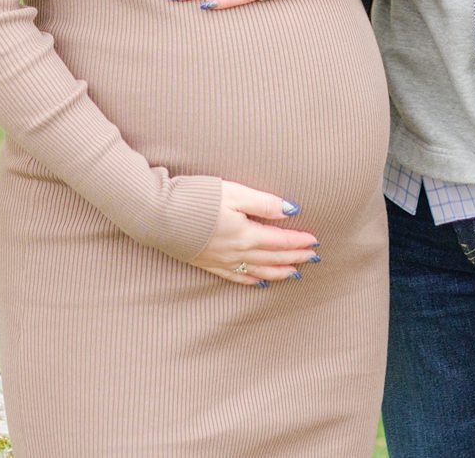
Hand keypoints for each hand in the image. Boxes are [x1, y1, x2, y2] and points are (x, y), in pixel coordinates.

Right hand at [188, 181, 318, 286]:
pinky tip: (260, 282)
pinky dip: (253, 280)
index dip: (299, 241)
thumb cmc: (196, 199)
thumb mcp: (233, 192)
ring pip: (260, 271)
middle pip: (274, 258)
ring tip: (295, 273)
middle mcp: (238, 252)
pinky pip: (238, 278)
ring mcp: (223, 261)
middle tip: (313, 257)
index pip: (281, 240)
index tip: (315, 241)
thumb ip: (263, 203)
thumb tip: (290, 210)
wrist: (159, 216)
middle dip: (296, 257)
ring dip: (280, 272)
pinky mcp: (209, 264)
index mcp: (247, 234)